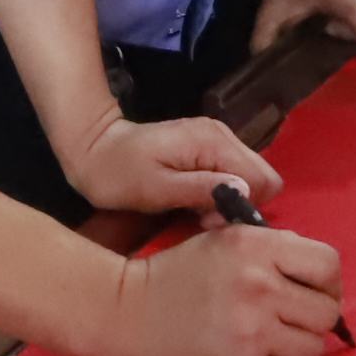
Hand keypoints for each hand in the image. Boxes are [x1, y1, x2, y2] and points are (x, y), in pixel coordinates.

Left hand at [60, 111, 278, 217]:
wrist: (92, 149)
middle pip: (260, 178)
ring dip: (227, 201)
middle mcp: (221, 135)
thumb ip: (201, 189)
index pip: (262, 179)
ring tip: (193, 213)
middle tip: (202, 219)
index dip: (246, 205)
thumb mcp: (156, 189)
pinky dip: (218, 193)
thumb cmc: (118, 175)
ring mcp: (216, 138)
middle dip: (238, 204)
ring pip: (247, 179)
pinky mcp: (207, 148)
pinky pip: (231, 175)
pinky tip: (192, 203)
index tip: (213, 220)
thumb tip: (244, 191)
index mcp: (212, 142)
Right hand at [110, 220, 343, 355]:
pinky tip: (243, 353)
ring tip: (270, 338)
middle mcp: (259, 285)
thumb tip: (321, 273)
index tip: (311, 289)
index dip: (326, 281)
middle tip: (291, 318)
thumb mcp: (223, 239)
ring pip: (313, 346)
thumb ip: (273, 249)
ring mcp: (253, 330)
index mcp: (256, 246)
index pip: (329, 263)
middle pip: (327, 310)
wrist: (125, 314)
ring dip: (297, 344)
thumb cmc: (176, 275)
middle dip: (314, 315)